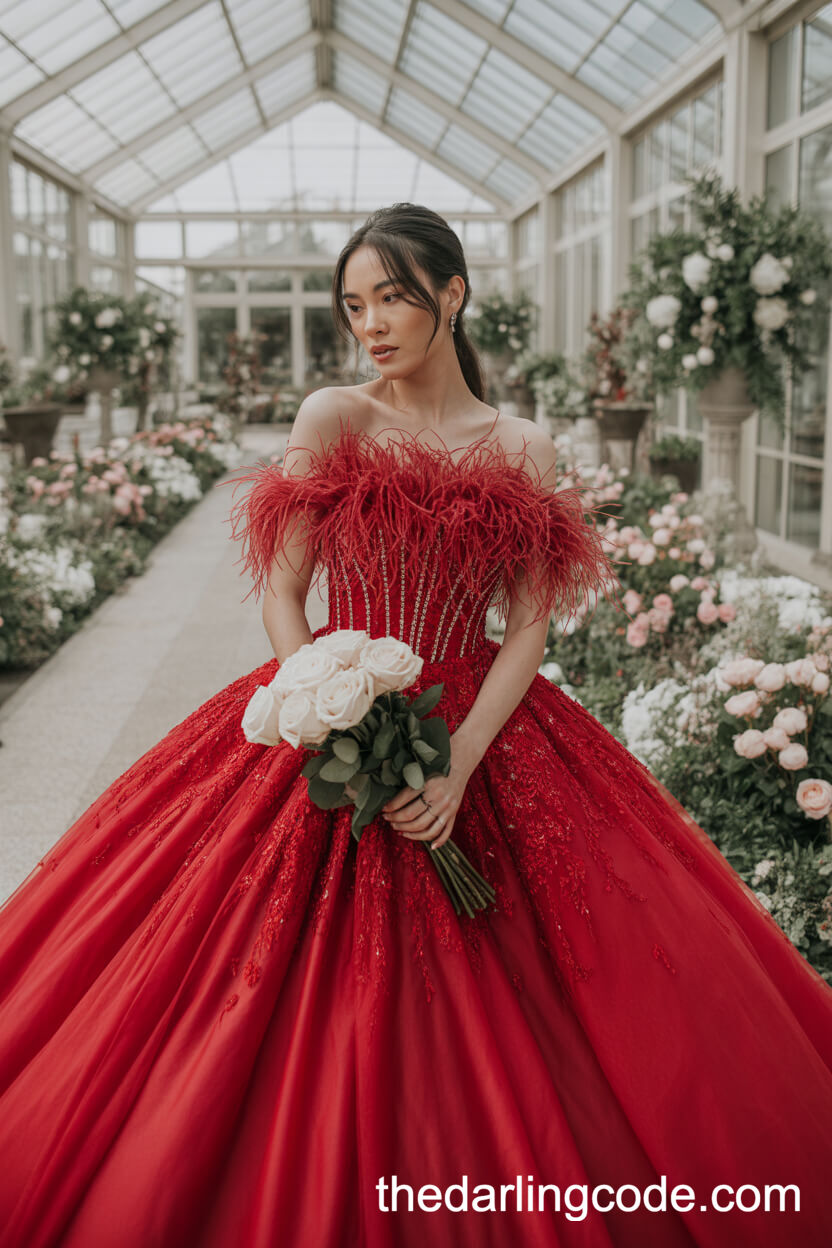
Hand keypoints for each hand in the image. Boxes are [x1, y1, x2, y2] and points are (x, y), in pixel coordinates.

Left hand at [379, 735, 476, 850]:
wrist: (462, 759)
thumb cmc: (440, 760)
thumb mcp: (423, 766)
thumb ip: (410, 780)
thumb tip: (391, 795)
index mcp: (427, 783)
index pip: (402, 800)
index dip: (390, 807)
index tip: (383, 810)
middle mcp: (437, 797)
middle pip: (411, 816)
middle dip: (396, 820)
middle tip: (388, 820)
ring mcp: (447, 807)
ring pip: (425, 828)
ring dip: (409, 832)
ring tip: (399, 830)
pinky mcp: (454, 812)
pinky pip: (445, 832)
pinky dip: (438, 841)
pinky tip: (430, 846)